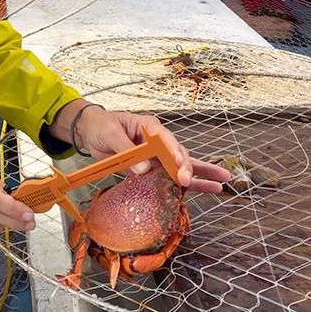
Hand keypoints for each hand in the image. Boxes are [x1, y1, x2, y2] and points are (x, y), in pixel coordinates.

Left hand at [52, 101, 230, 192]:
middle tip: (186, 180)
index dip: (173, 151)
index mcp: (149, 126)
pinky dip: (189, 184)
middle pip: (177, 154)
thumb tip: (144, 169)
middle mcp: (158, 140)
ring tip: (222, 183)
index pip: (166, 139)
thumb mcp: (110, 134)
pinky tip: (210, 188)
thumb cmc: (102, 127)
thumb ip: (126, 150)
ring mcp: (158, 155)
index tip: (178, 164)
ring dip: (201, 175)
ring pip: (182, 166)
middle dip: (184, 167)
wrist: (91, 132)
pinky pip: (172, 176)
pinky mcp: (153, 168)